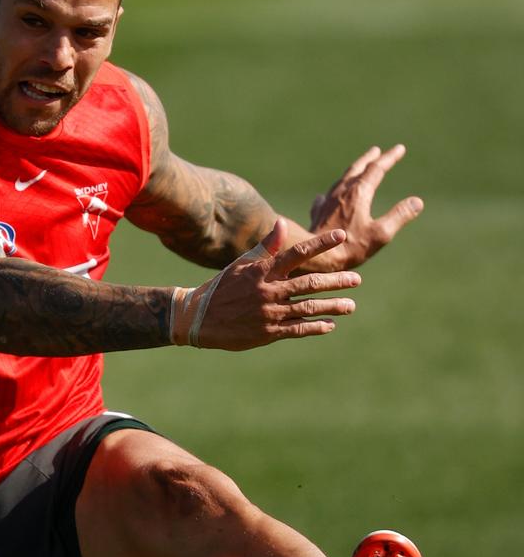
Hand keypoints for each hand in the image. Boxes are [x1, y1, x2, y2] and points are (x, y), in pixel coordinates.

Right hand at [171, 220, 360, 350]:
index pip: (296, 254)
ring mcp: (269, 313)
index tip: (341, 235)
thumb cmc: (222, 287)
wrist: (198, 318)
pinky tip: (330, 324)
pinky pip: (298, 329)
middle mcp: (268, 291)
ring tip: (351, 305)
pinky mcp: (268, 333)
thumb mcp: (241, 264)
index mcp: (262, 271)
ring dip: (332, 306)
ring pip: (308, 308)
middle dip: (336, 281)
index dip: (320, 244)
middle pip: (309, 283)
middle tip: (356, 279)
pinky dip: (316, 327)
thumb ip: (265, 246)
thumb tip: (282, 223)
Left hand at [308, 144, 423, 269]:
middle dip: (369, 159)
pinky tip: (325, 197)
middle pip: (357, 170)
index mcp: (358, 193)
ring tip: (358, 169)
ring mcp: (327, 202)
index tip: (399, 148)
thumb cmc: (350, 247)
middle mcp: (341, 193)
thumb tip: (417, 201)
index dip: (389, 158)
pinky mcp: (318, 214)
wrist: (315, 257)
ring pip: (341, 181)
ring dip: (352, 172)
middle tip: (377, 151)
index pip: (376, 169)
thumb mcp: (381, 233)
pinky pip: (325, 198)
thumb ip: (399, 216)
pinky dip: (332, 193)